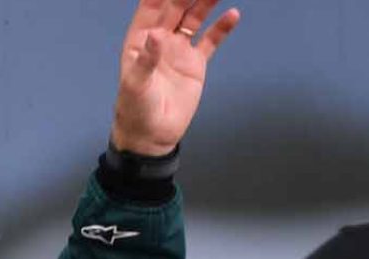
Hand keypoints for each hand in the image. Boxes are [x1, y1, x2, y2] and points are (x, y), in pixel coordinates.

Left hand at [110, 0, 240, 156]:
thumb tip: (156, 34)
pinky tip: (233, 15)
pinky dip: (221, 27)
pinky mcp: (196, 64)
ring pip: (195, 18)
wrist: (153, 136)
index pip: (151, 5)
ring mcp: (179, 49)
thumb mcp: (136, 85)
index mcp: (141, 38)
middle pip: (176, 6)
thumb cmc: (136, 110)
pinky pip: (210, 40)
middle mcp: (160, 38)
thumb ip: (146, 59)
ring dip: (206, 2)